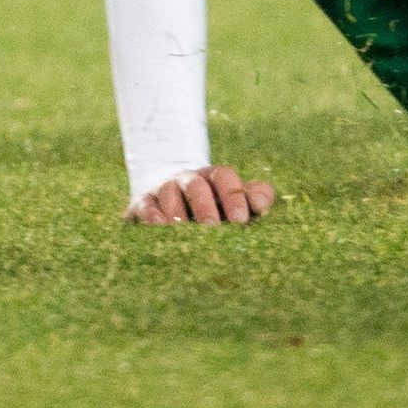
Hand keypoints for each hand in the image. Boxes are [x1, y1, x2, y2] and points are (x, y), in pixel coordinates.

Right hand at [127, 166, 277, 225]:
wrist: (173, 201)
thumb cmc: (214, 207)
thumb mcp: (235, 200)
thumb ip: (255, 197)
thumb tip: (263, 204)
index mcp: (212, 178)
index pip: (223, 176)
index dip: (233, 195)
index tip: (241, 220)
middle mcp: (187, 180)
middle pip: (196, 185)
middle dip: (204, 205)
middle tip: (213, 227)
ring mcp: (164, 190)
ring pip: (169, 193)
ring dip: (177, 212)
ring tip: (185, 230)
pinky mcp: (143, 204)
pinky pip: (145, 206)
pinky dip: (151, 216)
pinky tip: (160, 228)